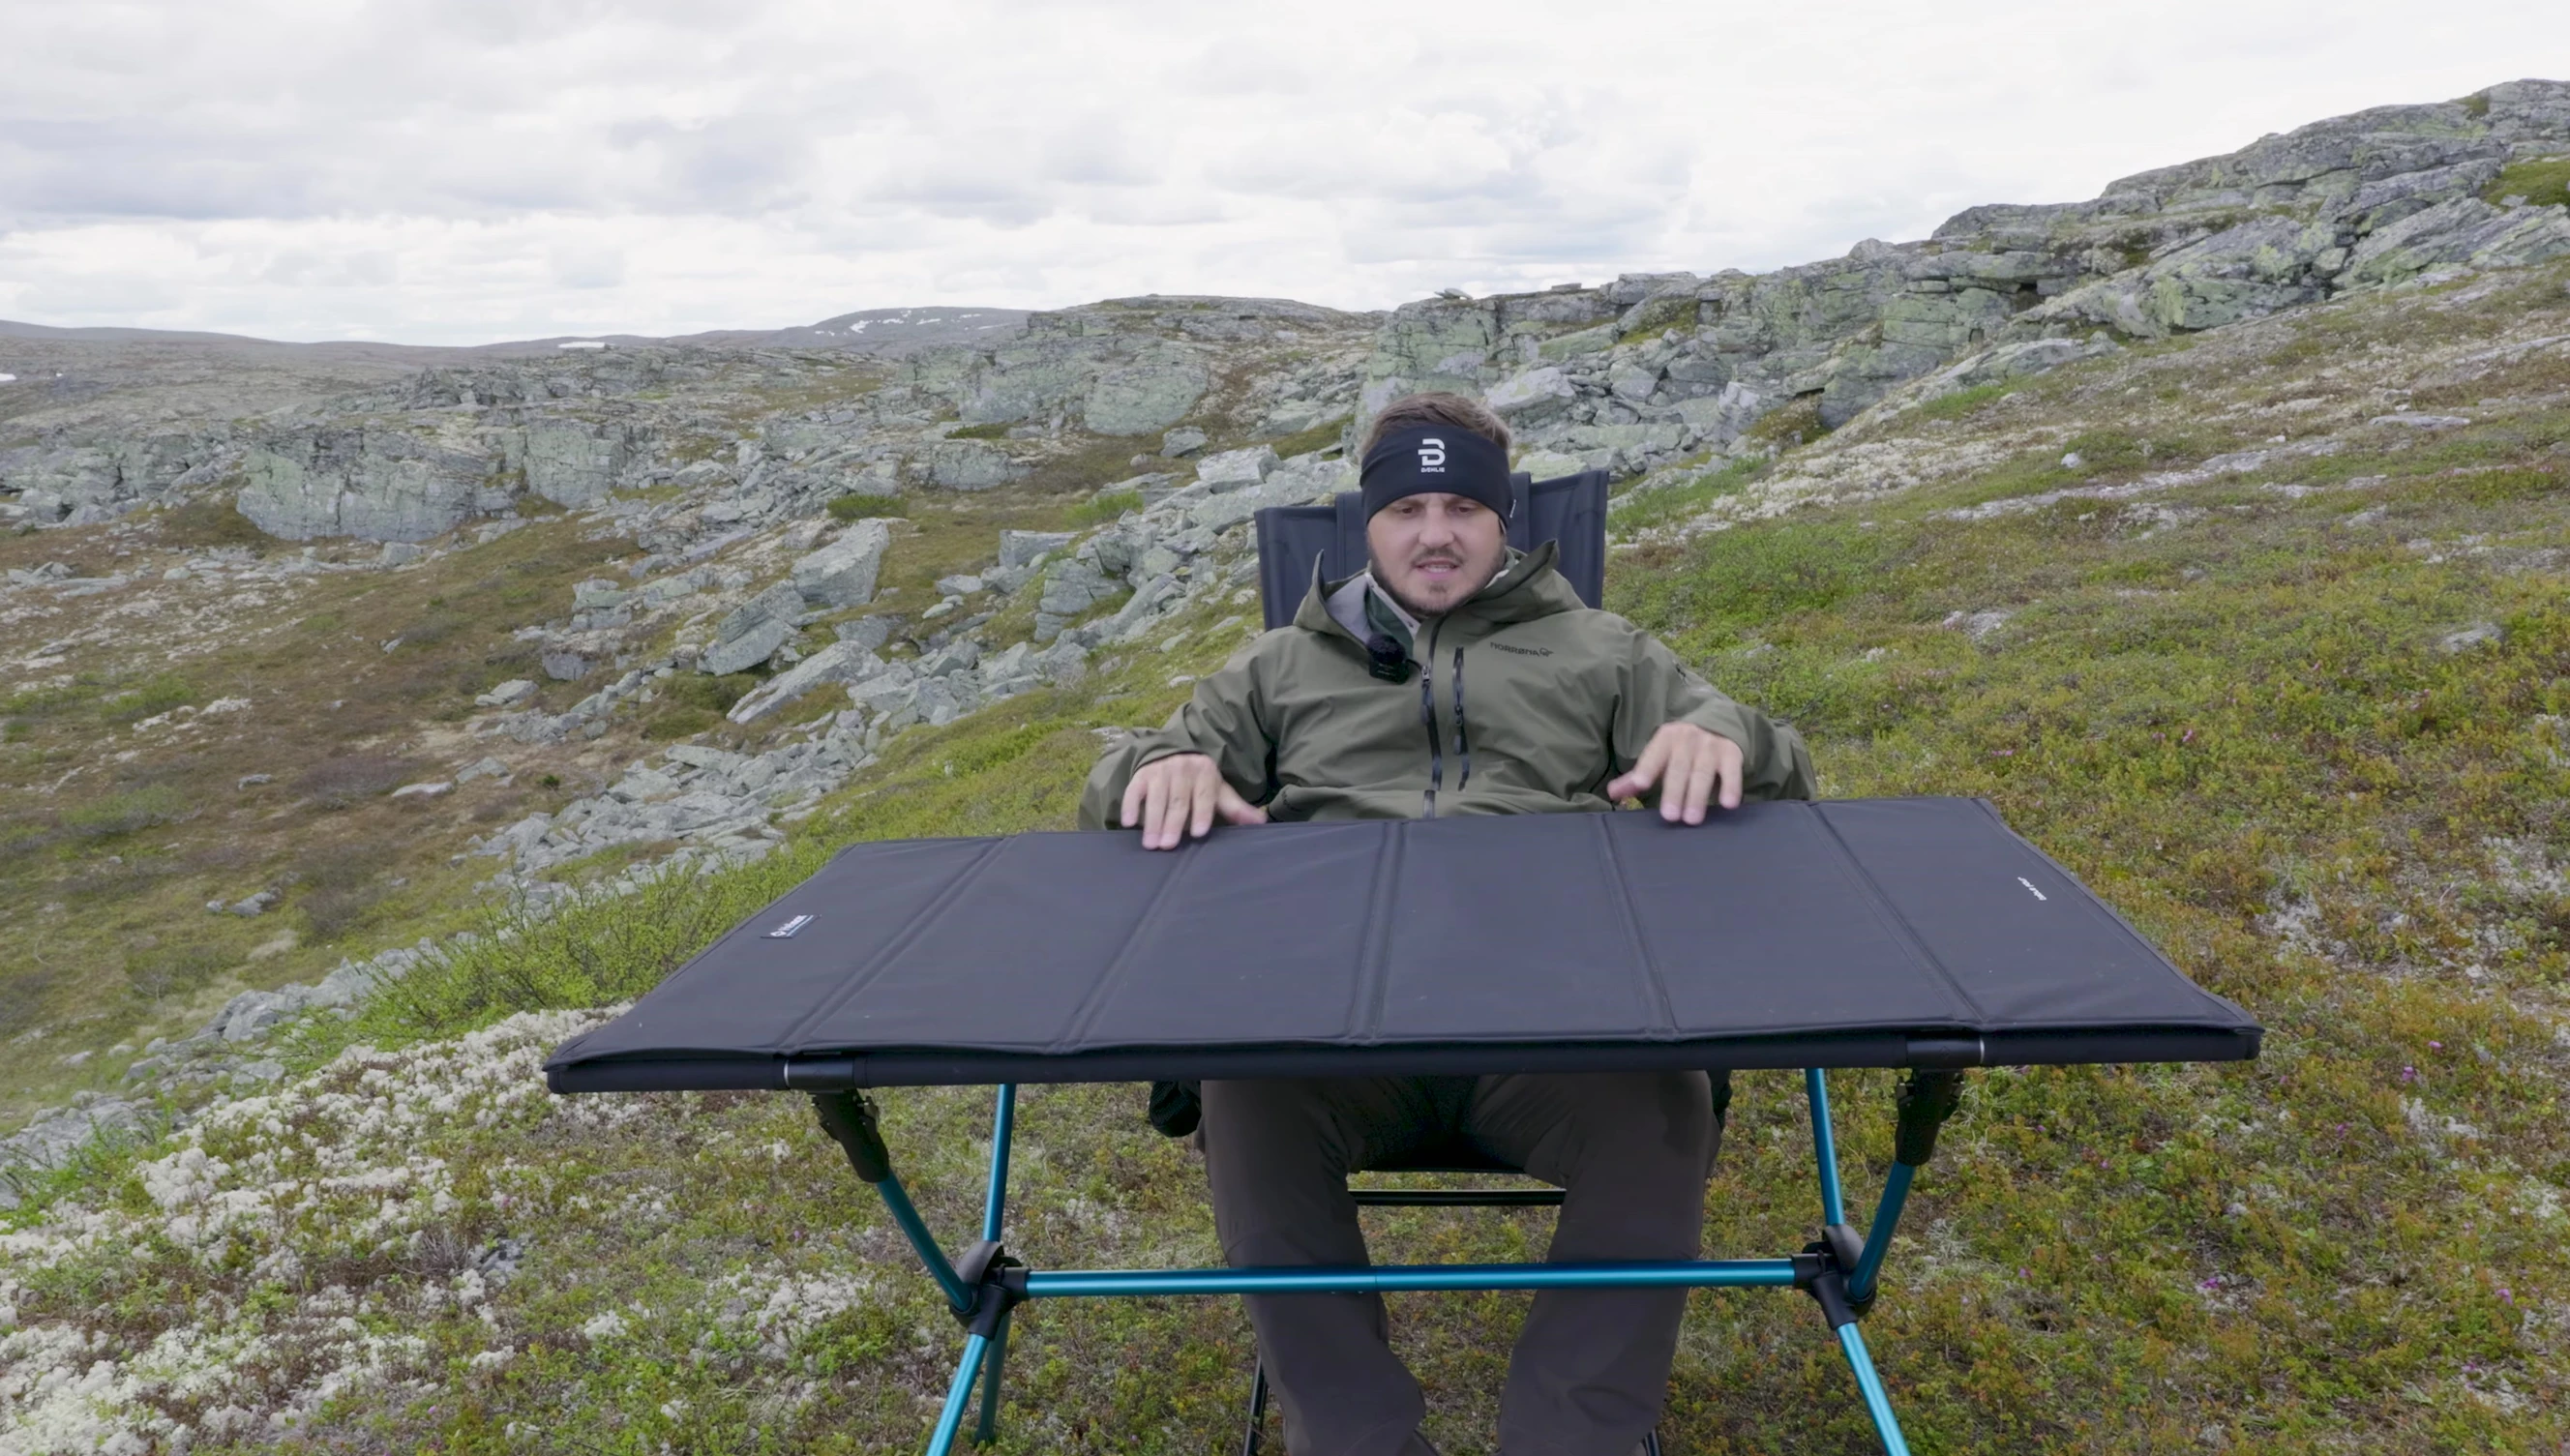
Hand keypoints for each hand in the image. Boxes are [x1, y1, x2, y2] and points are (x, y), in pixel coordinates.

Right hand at [1120, 752, 1267, 848]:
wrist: (1173, 752)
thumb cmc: (1199, 781)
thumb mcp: (1218, 790)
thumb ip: (1235, 808)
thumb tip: (1261, 823)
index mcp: (1205, 773)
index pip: (1204, 795)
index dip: (1202, 813)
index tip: (1200, 833)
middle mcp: (1182, 769)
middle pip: (1178, 800)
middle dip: (1173, 824)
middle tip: (1168, 845)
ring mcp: (1160, 771)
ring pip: (1156, 798)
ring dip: (1152, 821)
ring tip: (1150, 843)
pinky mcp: (1141, 775)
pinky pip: (1134, 790)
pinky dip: (1130, 805)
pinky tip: (1128, 822)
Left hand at [1606, 722, 1743, 823]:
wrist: (1716, 724)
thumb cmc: (1680, 749)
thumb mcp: (1659, 756)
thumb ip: (1637, 776)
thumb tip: (1612, 793)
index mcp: (1665, 739)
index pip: (1653, 755)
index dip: (1646, 769)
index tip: (1640, 785)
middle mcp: (1687, 739)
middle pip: (1679, 767)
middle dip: (1674, 792)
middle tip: (1670, 816)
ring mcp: (1711, 745)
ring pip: (1703, 772)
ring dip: (1697, 796)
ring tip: (1692, 819)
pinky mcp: (1732, 753)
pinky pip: (1732, 771)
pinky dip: (1731, 786)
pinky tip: (1729, 803)